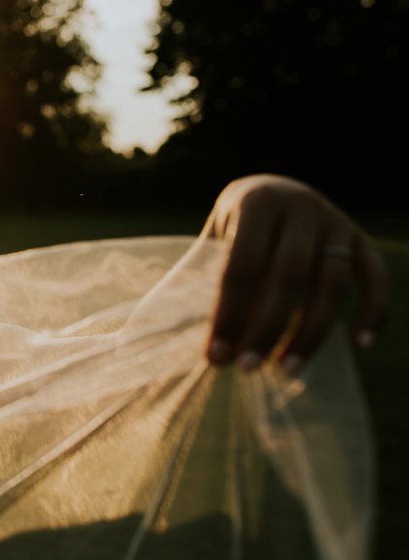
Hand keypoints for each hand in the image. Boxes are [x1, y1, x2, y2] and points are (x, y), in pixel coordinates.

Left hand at [202, 174, 389, 373]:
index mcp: (257, 202)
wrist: (275, 190)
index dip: (227, 315)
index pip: (240, 266)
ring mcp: (337, 222)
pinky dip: (375, 312)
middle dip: (266, 328)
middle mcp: (302, 207)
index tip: (215, 356)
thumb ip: (204, 277)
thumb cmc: (232, 229)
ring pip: (333, 284)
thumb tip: (181, 337)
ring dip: (311, 332)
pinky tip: (360, 345)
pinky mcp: (362, 240)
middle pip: (288, 277)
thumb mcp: (215, 239)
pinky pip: (378, 280)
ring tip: (287, 370)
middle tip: (246, 368)